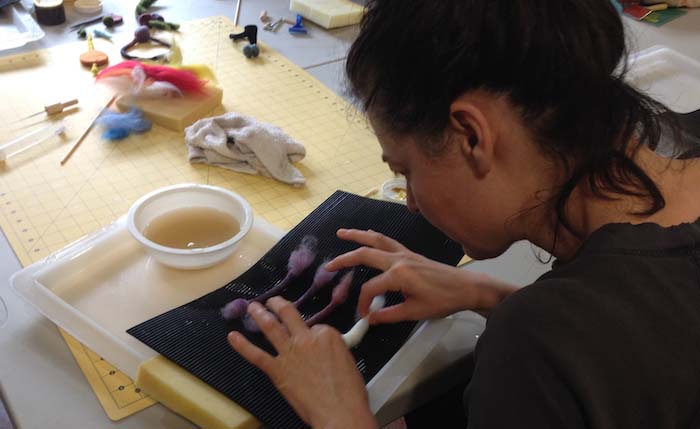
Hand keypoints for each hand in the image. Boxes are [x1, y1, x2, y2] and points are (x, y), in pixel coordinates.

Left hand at [228, 297, 377, 428]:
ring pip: (271, 328)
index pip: (317, 327)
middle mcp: (306, 338)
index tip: (314, 339)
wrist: (338, 410)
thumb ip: (333, 349)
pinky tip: (233, 337)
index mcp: (327, 335)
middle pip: (289, 315)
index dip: (314, 333)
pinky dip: (243, 345)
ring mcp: (289, 352)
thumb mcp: (348, 360)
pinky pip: (257, 355)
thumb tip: (323, 351)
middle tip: (272, 301)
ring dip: (260, 314)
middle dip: (278, 305)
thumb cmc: (349, 390)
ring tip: (252, 306)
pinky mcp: (277, 370)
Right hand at [326, 229, 515, 322]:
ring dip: (358, 236)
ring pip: (376, 240)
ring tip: (341, 232)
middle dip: (345, 259)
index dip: (364, 303)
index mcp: (399, 275)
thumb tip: (369, 319)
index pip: (371, 288)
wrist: (467, 288)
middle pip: (366, 255)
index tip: (364, 316)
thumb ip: (389, 315)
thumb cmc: (443, 301)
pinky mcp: (411, 253)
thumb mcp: (415, 312)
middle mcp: (398, 260)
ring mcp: (405, 254)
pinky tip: (367, 235)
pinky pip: (388, 241)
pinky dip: (374, 237)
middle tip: (328, 265)